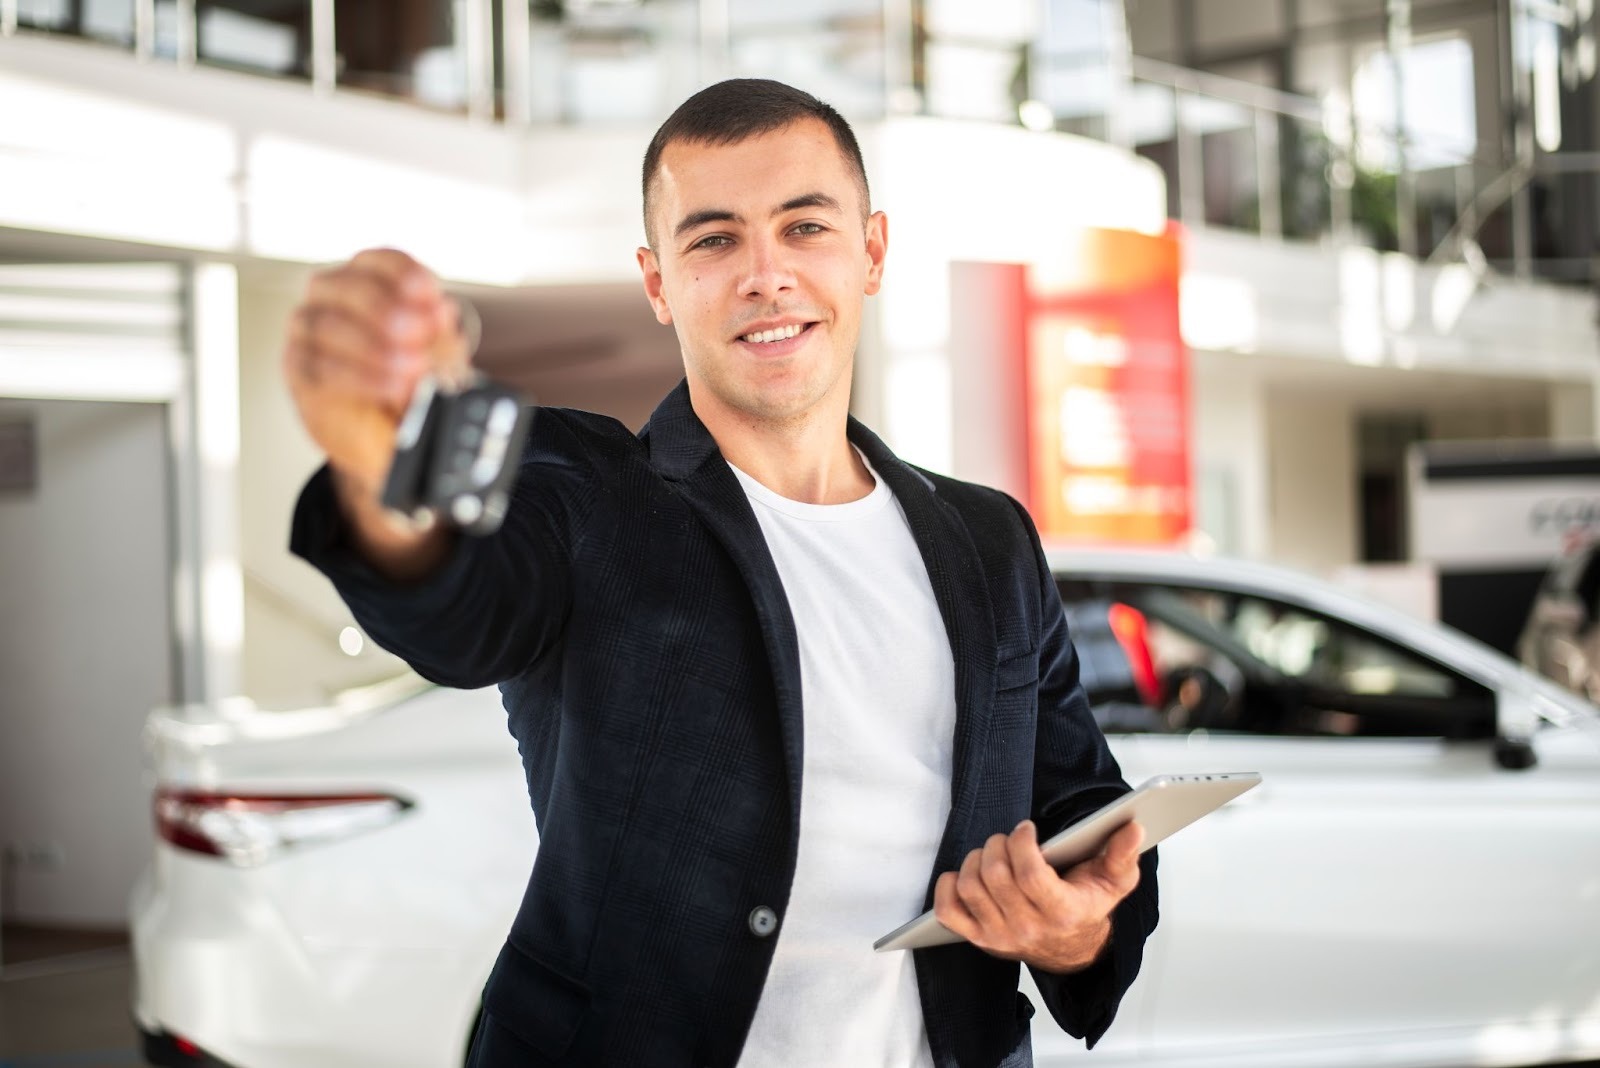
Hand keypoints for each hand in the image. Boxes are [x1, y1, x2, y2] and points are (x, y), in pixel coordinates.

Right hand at [282, 248, 454, 494]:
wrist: (386, 428)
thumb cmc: (411, 378)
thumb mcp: (439, 354)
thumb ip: (438, 333)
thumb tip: (440, 311)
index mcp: (370, 279)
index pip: (380, 260)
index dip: (404, 274)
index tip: (430, 294)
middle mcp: (333, 295)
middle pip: (350, 287)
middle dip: (387, 309)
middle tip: (420, 332)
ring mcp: (309, 329)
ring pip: (327, 325)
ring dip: (374, 347)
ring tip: (413, 367)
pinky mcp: (299, 367)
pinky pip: (318, 366)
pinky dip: (360, 377)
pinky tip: (391, 386)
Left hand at [933, 819, 1143, 972]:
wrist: (1073, 949)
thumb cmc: (1088, 906)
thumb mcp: (1115, 881)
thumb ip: (1123, 854)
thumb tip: (1133, 829)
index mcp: (1062, 912)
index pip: (1029, 874)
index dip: (1021, 843)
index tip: (1026, 829)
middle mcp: (1028, 928)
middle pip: (995, 877)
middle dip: (998, 844)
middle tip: (1008, 838)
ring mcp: (1000, 936)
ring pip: (970, 887)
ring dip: (976, 860)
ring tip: (993, 853)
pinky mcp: (979, 938)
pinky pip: (948, 911)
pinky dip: (948, 886)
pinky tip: (965, 874)